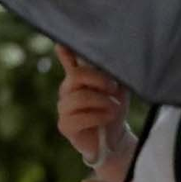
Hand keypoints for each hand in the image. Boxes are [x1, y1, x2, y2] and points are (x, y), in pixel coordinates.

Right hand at [55, 45, 128, 161]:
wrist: (114, 138)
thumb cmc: (113, 110)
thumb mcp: (117, 89)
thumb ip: (111, 75)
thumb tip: (112, 60)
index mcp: (78, 78)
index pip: (69, 60)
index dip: (65, 51)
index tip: (62, 43)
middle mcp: (67, 90)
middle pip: (76, 76)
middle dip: (98, 80)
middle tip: (114, 88)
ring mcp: (63, 108)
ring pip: (80, 97)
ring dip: (102, 102)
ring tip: (114, 108)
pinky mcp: (65, 125)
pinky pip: (80, 117)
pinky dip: (98, 116)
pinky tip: (107, 117)